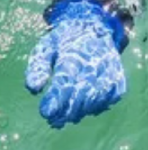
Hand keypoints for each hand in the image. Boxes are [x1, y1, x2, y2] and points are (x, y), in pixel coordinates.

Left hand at [25, 0, 126, 128]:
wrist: (94, 29)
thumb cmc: (64, 41)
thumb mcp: (45, 47)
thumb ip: (38, 67)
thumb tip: (32, 88)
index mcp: (74, 55)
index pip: (65, 82)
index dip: (55, 99)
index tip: (45, 113)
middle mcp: (95, 65)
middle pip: (79, 96)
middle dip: (64, 111)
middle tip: (51, 121)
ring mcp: (109, 74)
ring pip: (93, 101)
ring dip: (77, 112)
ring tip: (61, 119)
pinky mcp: (118, 82)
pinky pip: (106, 101)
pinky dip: (92, 108)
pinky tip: (80, 109)